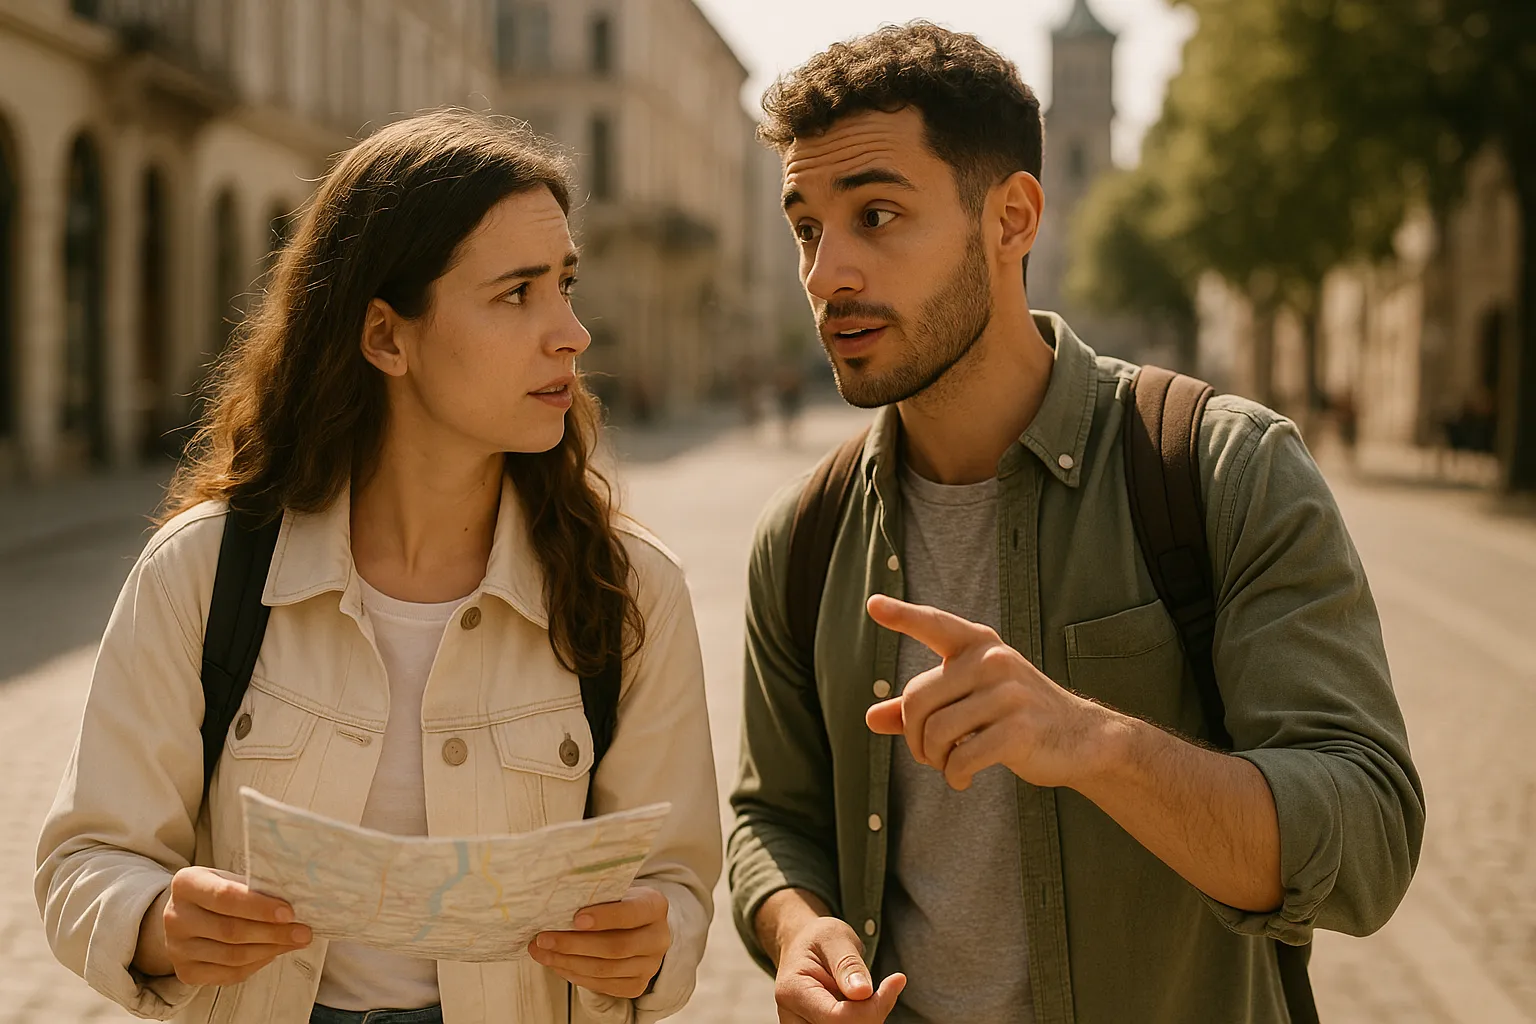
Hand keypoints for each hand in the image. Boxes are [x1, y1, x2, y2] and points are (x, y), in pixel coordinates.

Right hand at [143, 866, 310, 984]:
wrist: (187, 914)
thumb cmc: (219, 891)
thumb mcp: (231, 878)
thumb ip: (256, 888)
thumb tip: (299, 902)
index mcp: (186, 884)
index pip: (225, 897)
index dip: (259, 907)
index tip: (290, 913)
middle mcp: (175, 917)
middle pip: (230, 930)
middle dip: (273, 932)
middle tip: (303, 932)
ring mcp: (177, 948)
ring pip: (232, 956)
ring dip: (271, 949)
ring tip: (295, 941)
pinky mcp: (185, 972)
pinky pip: (228, 974)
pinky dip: (257, 964)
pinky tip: (274, 952)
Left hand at [529, 886, 670, 999]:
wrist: (639, 927)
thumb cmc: (620, 903)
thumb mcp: (617, 891)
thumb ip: (597, 896)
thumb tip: (557, 903)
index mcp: (655, 906)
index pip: (632, 913)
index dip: (605, 917)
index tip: (576, 919)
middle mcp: (658, 938)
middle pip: (615, 947)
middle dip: (575, 944)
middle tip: (544, 938)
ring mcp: (650, 965)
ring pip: (605, 969)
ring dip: (568, 962)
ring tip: (542, 952)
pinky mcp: (637, 985)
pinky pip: (603, 985)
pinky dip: (575, 976)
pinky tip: (557, 964)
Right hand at [774, 915, 904, 1022]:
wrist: (803, 948)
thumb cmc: (820, 939)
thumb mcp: (835, 938)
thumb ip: (848, 965)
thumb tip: (863, 992)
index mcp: (793, 991)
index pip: (837, 1017)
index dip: (871, 1008)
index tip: (896, 981)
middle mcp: (792, 1018)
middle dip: (872, 1014)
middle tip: (885, 987)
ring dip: (867, 1017)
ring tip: (865, 991)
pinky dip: (863, 1019)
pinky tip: (862, 1004)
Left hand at [865, 594, 1112, 790]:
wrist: (1082, 737)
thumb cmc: (1015, 715)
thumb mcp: (970, 700)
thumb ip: (922, 706)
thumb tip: (870, 718)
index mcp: (978, 645)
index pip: (935, 625)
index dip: (902, 616)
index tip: (873, 605)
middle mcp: (992, 661)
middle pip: (916, 700)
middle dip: (913, 736)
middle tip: (928, 753)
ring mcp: (1008, 693)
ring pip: (936, 732)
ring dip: (934, 759)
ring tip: (948, 764)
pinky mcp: (1019, 730)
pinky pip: (961, 758)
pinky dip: (954, 776)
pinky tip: (962, 779)